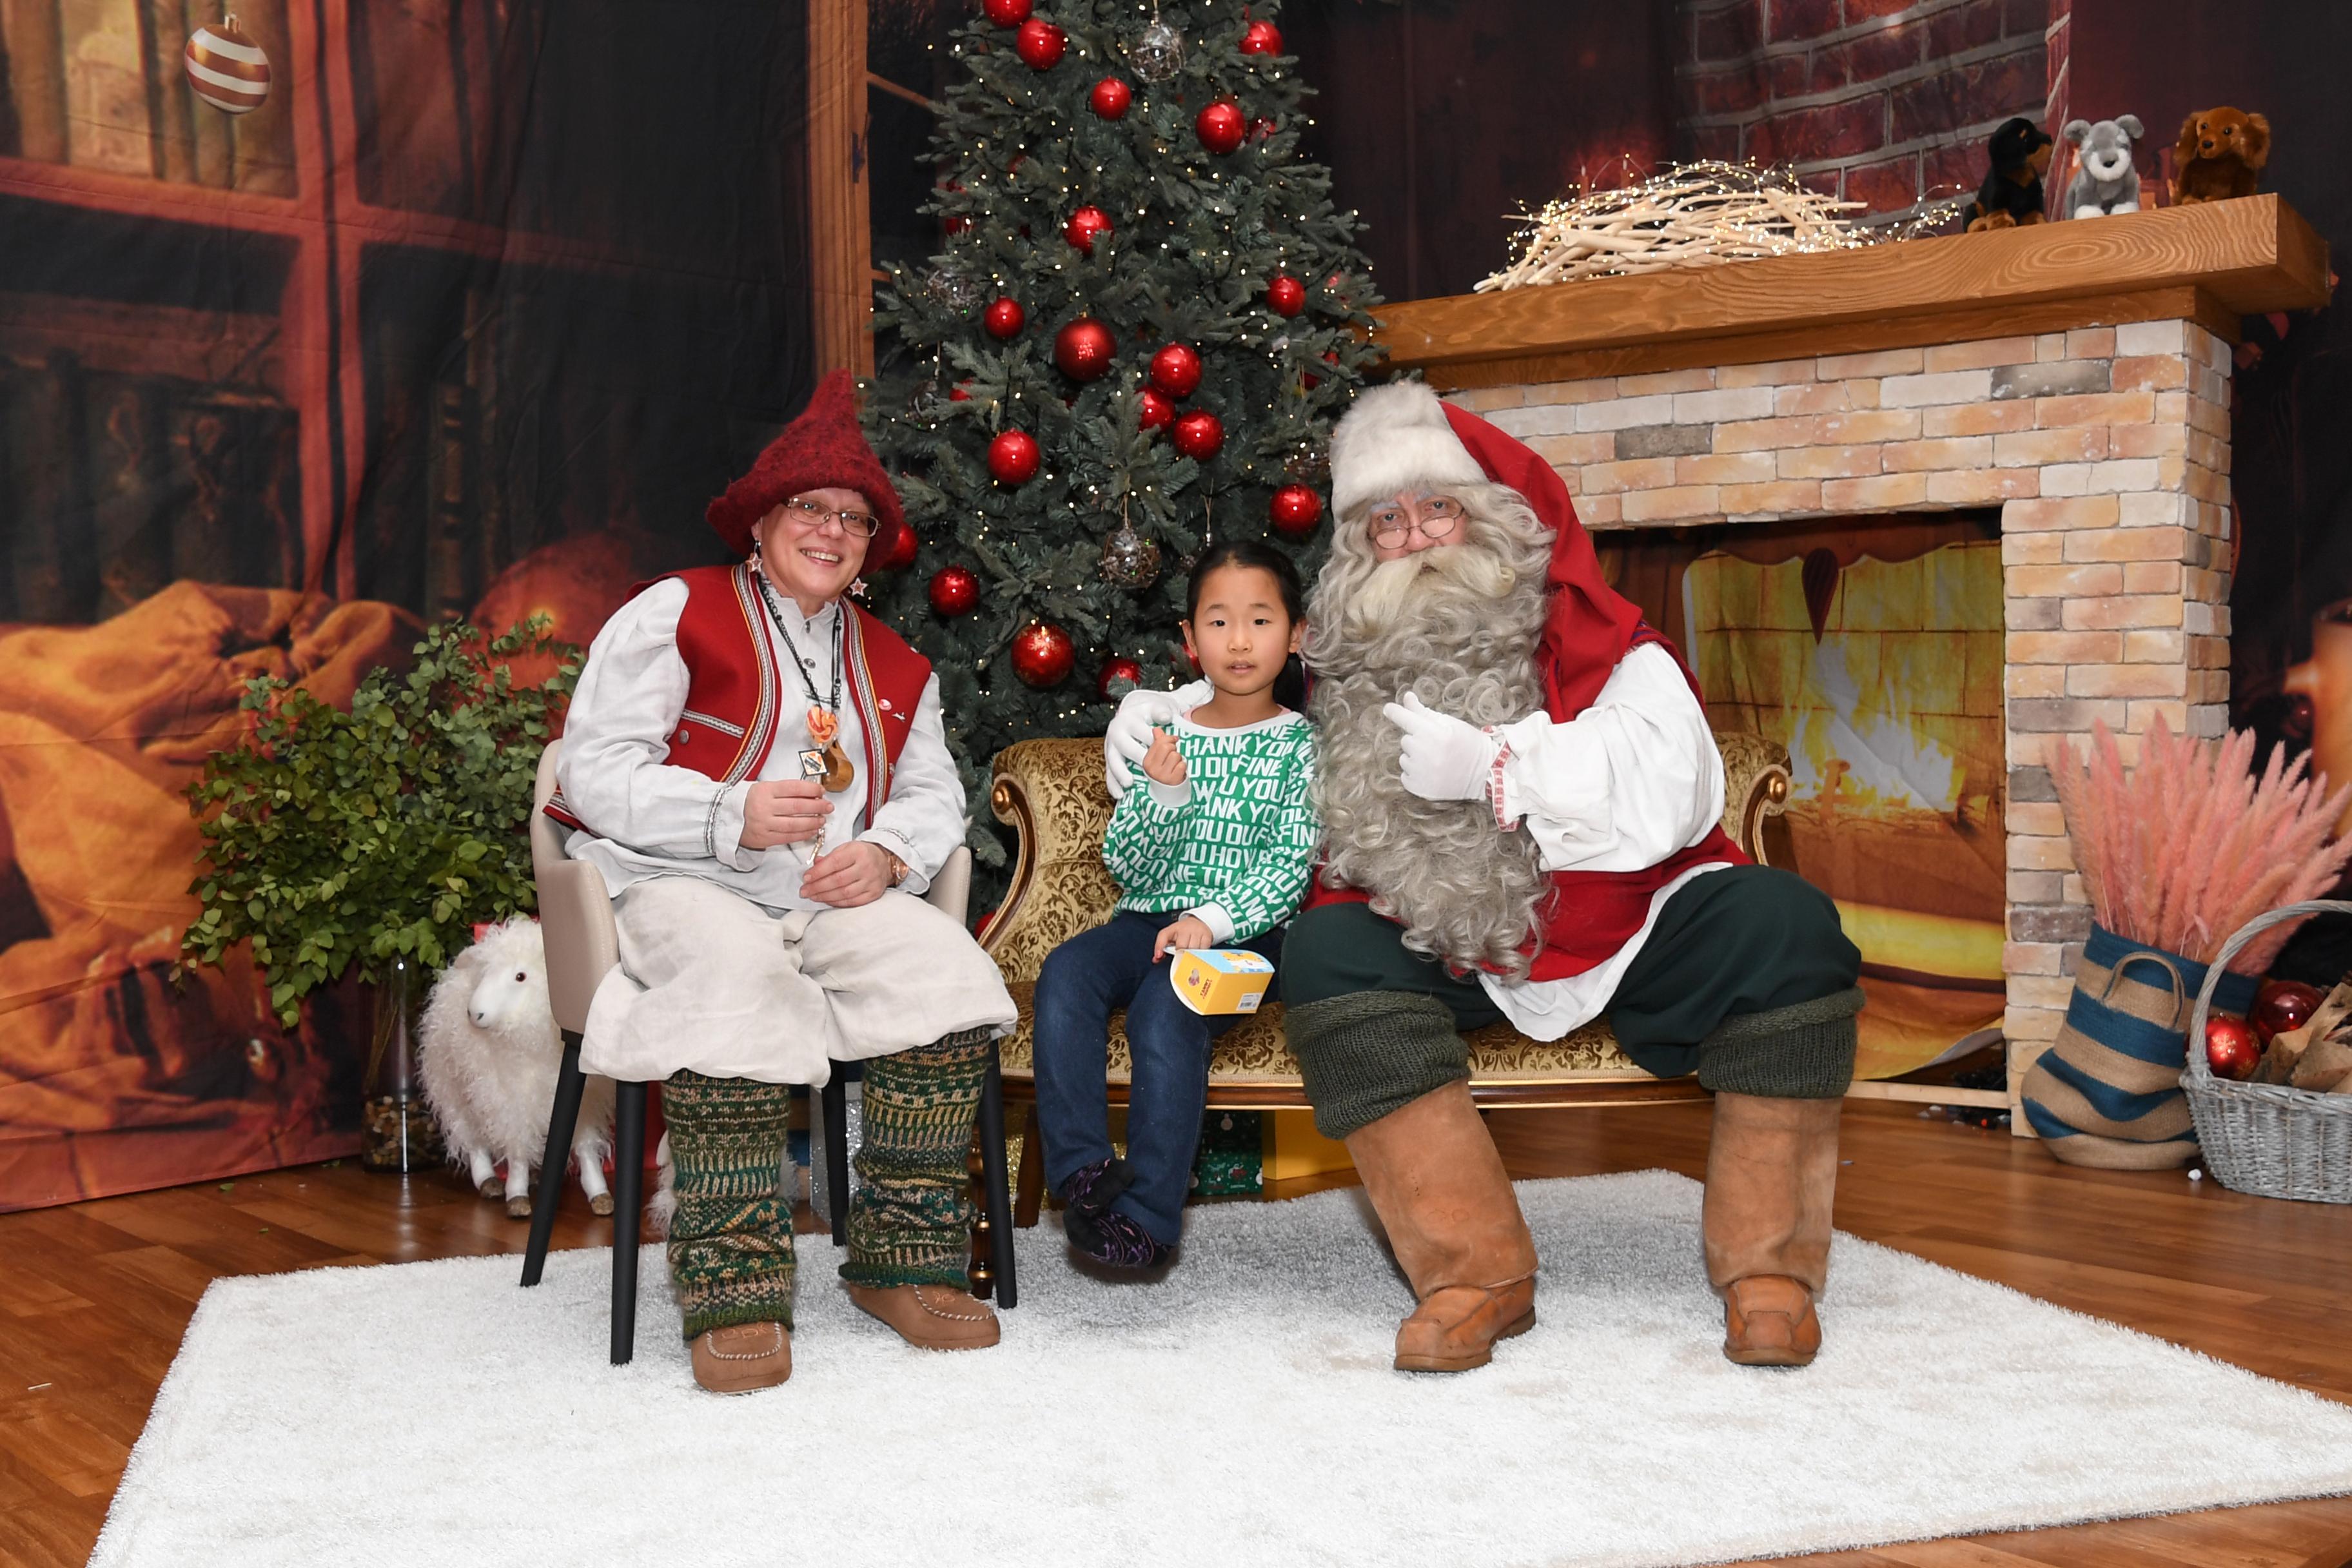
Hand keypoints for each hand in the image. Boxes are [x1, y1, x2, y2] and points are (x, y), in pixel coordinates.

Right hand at [740, 778, 831, 848]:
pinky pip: (788, 837)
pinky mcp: (764, 838)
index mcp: (765, 790)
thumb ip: (786, 790)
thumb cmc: (751, 801)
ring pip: (794, 824)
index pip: (794, 788)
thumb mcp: (765, 788)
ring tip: (822, 820)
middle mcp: (764, 807)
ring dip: (812, 822)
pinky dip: (803, 834)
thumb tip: (813, 793)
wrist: (727, 817)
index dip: (811, 790)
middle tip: (828, 807)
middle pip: (797, 807)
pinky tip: (812, 831)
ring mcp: (764, 824)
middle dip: (817, 807)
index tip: (822, 791)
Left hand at [800, 841, 894, 907]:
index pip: (835, 863)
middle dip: (817, 887)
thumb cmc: (861, 854)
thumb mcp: (845, 848)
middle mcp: (867, 867)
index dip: (818, 872)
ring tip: (812, 896)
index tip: (806, 878)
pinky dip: (837, 902)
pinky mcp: (874, 894)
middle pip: (838, 880)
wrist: (884, 861)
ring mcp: (872, 882)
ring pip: (844, 893)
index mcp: (858, 851)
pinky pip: (852, 902)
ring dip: (825, 896)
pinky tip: (826, 900)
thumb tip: (813, 868)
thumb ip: (829, 858)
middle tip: (804, 891)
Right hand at [1104, 679, 1211, 797]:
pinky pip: (1109, 773)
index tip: (1170, 747)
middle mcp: (1116, 733)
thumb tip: (1165, 717)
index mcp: (1128, 719)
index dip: (1156, 741)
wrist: (1131, 716)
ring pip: (1113, 761)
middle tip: (1150, 768)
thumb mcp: (1154, 707)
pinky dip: (1113, 784)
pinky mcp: (1109, 759)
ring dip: (1121, 773)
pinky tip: (1120, 795)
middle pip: (1126, 747)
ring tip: (1130, 783)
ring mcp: (1111, 747)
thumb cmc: (1147, 714)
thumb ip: (1160, 711)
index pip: (1142, 731)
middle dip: (1138, 757)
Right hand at [1142, 727, 1185, 786]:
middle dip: (1173, 748)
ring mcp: (1162, 775)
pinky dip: (1183, 766)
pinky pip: (1182, 765)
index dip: (1168, 738)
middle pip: (1167, 747)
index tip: (1173, 740)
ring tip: (1175, 765)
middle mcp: (1152, 769)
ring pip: (1176, 755)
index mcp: (1146, 761)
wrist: (1168, 795)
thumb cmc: (1163, 772)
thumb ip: (1157, 742)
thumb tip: (1156, 729)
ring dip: (1179, 759)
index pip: (1158, 742)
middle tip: (1173, 754)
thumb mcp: (1157, 758)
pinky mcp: (1172, 781)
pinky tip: (1179, 771)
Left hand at [1152, 914, 1214, 960]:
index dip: (1159, 946)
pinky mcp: (1206, 936)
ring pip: (1193, 950)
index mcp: (1173, 928)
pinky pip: (1203, 950)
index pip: (1163, 935)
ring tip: (1190, 955)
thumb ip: (1162, 948)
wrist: (1199, 922)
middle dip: (1180, 955)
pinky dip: (1200, 955)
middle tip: (1181, 958)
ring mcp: (1197, 931)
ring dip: (1191, 956)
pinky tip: (1198, 953)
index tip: (1158, 956)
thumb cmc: (1182, 933)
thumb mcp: (1171, 937)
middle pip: (1181, 947)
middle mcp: (1185, 928)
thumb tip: (1156, 959)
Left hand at [1381, 692, 1498, 802]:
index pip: (1405, 719)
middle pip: (1406, 740)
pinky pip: (1405, 776)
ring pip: (1404, 759)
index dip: (1395, 712)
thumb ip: (1424, 712)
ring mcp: (1421, 773)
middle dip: (1417, 740)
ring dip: (1415, 758)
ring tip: (1437, 761)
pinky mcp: (1419, 789)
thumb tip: (1407, 697)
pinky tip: (1433, 773)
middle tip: (1437, 745)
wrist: (1485, 773)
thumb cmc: (1469, 744)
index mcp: (1433, 734)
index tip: (1387, 708)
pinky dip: (1415, 774)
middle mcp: (1424, 753)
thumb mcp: (1450, 723)